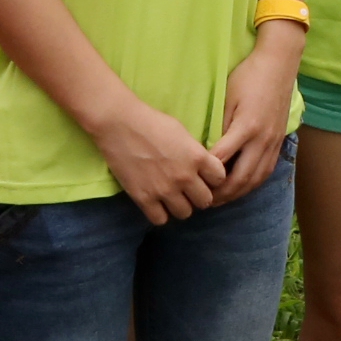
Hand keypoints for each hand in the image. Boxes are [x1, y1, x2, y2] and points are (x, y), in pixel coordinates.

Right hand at [87, 92, 228, 226]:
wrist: (120, 124)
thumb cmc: (152, 121)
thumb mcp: (182, 133)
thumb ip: (194, 153)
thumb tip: (201, 167)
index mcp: (197, 157)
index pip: (220, 179)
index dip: (213, 179)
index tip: (205, 177)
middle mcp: (185, 177)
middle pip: (205, 201)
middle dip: (199, 196)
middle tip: (189, 190)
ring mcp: (164, 190)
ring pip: (185, 213)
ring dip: (180, 206)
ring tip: (172, 197)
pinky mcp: (144, 198)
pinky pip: (160, 219)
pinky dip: (160, 213)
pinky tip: (156, 203)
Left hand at [209, 27, 302, 201]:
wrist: (279, 65)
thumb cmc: (248, 77)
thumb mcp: (228, 97)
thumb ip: (220, 125)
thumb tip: (208, 150)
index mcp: (247, 127)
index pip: (222, 159)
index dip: (206, 174)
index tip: (191, 182)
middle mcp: (262, 140)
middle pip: (240, 178)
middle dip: (221, 193)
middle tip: (202, 200)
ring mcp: (273, 143)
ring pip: (255, 180)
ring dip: (237, 194)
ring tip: (218, 200)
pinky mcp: (279, 143)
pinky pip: (265, 172)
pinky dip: (251, 185)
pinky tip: (239, 189)